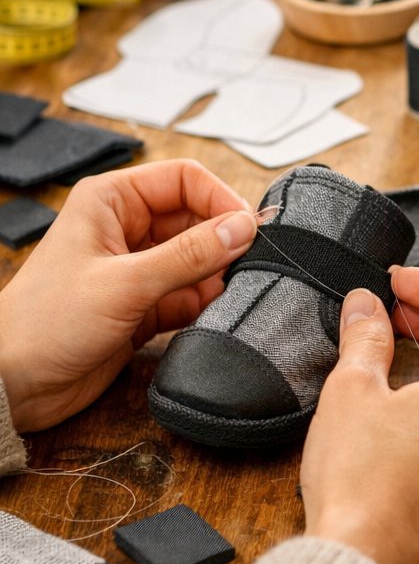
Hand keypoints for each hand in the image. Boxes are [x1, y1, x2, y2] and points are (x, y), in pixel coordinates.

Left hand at [0, 160, 256, 432]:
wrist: (14, 384)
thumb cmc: (44, 322)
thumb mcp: (124, 283)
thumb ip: (188, 256)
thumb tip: (242, 229)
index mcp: (112, 201)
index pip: (182, 179)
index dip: (219, 198)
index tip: (249, 228)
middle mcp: (126, 229)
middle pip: (195, 219)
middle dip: (222, 241)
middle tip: (250, 263)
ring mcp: (136, 269)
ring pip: (196, 259)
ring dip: (216, 275)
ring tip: (233, 292)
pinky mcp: (143, 306)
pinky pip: (188, 295)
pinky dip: (204, 304)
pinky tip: (214, 313)